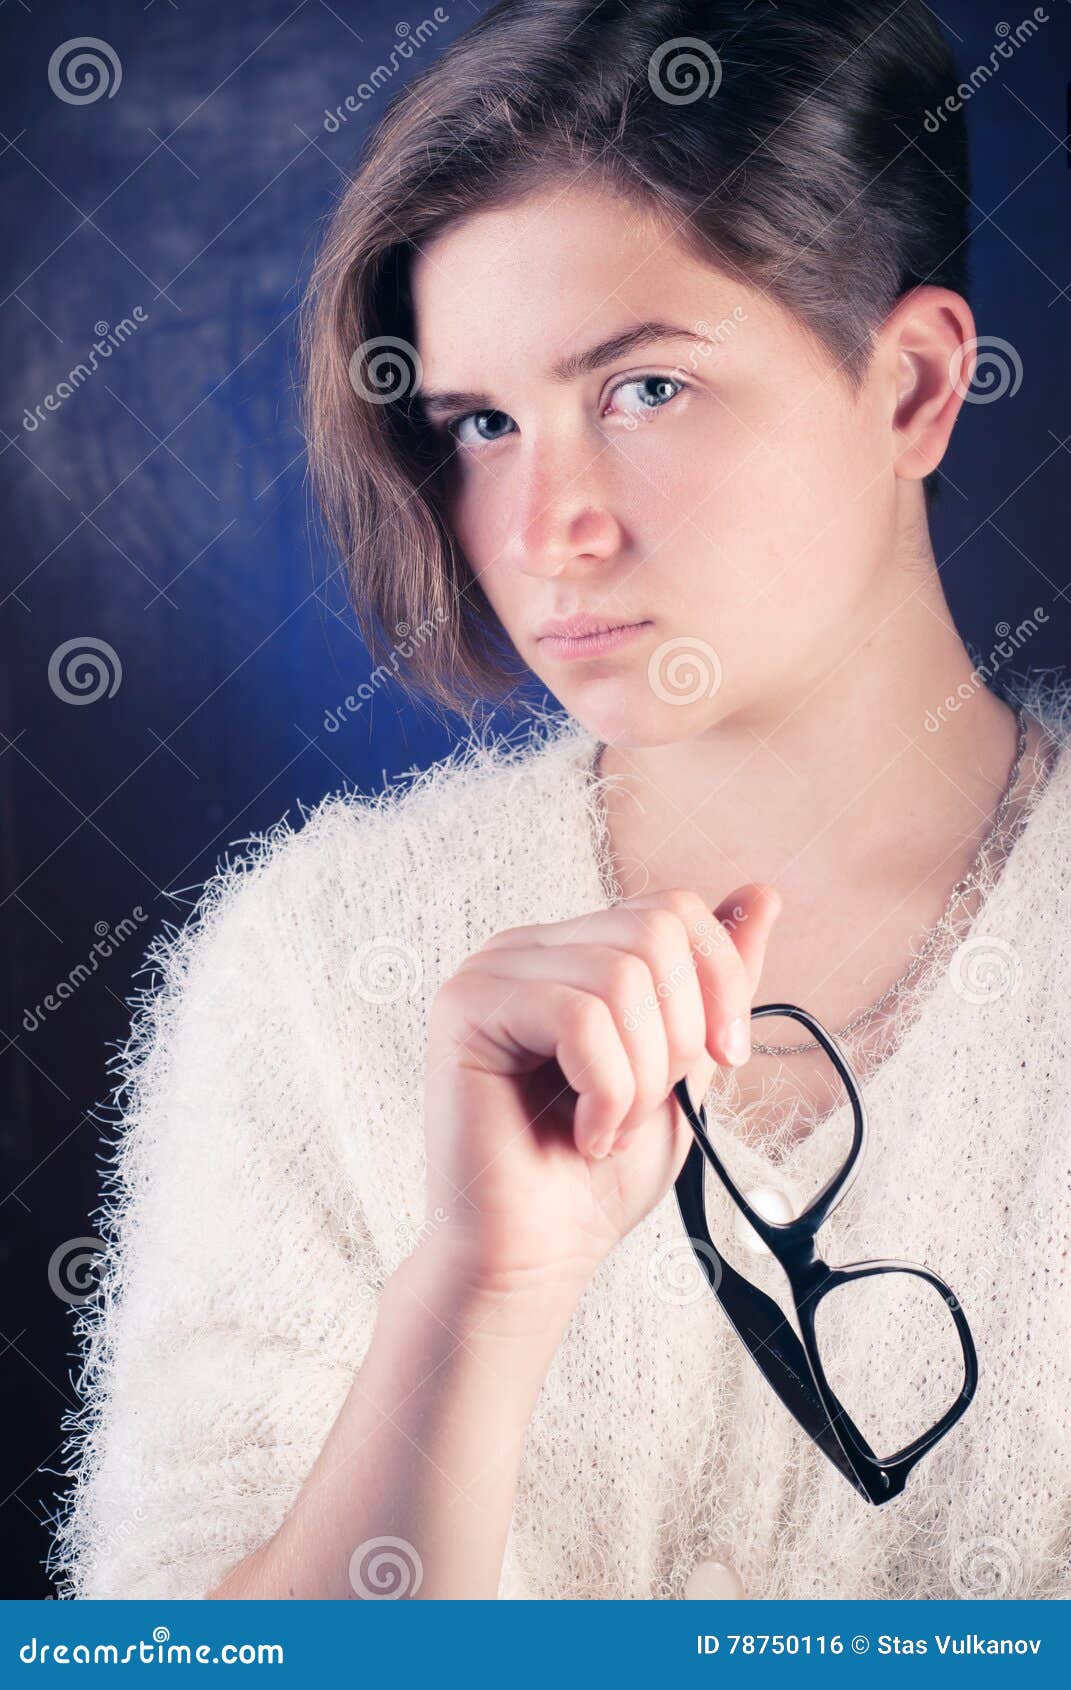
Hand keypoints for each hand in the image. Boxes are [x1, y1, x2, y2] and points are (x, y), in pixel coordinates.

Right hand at [419, 884, 781, 1311]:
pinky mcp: (465, 1009)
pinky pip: (579, 1018)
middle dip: (680, 1033)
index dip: (718, 977)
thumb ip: (715, 983)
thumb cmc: (598, 1176)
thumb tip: (762, 894)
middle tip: (652, 1103)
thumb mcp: (685, 1065)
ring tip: (612, 1125)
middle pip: (653, 930)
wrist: (536, 1256)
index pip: (672, 908)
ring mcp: (490, 973)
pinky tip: (585, 1133)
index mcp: (573, 953)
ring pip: (621, 976)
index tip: (725, 1057)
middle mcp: (527, 949)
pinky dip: (606, 1091)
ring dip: (641, 1074)